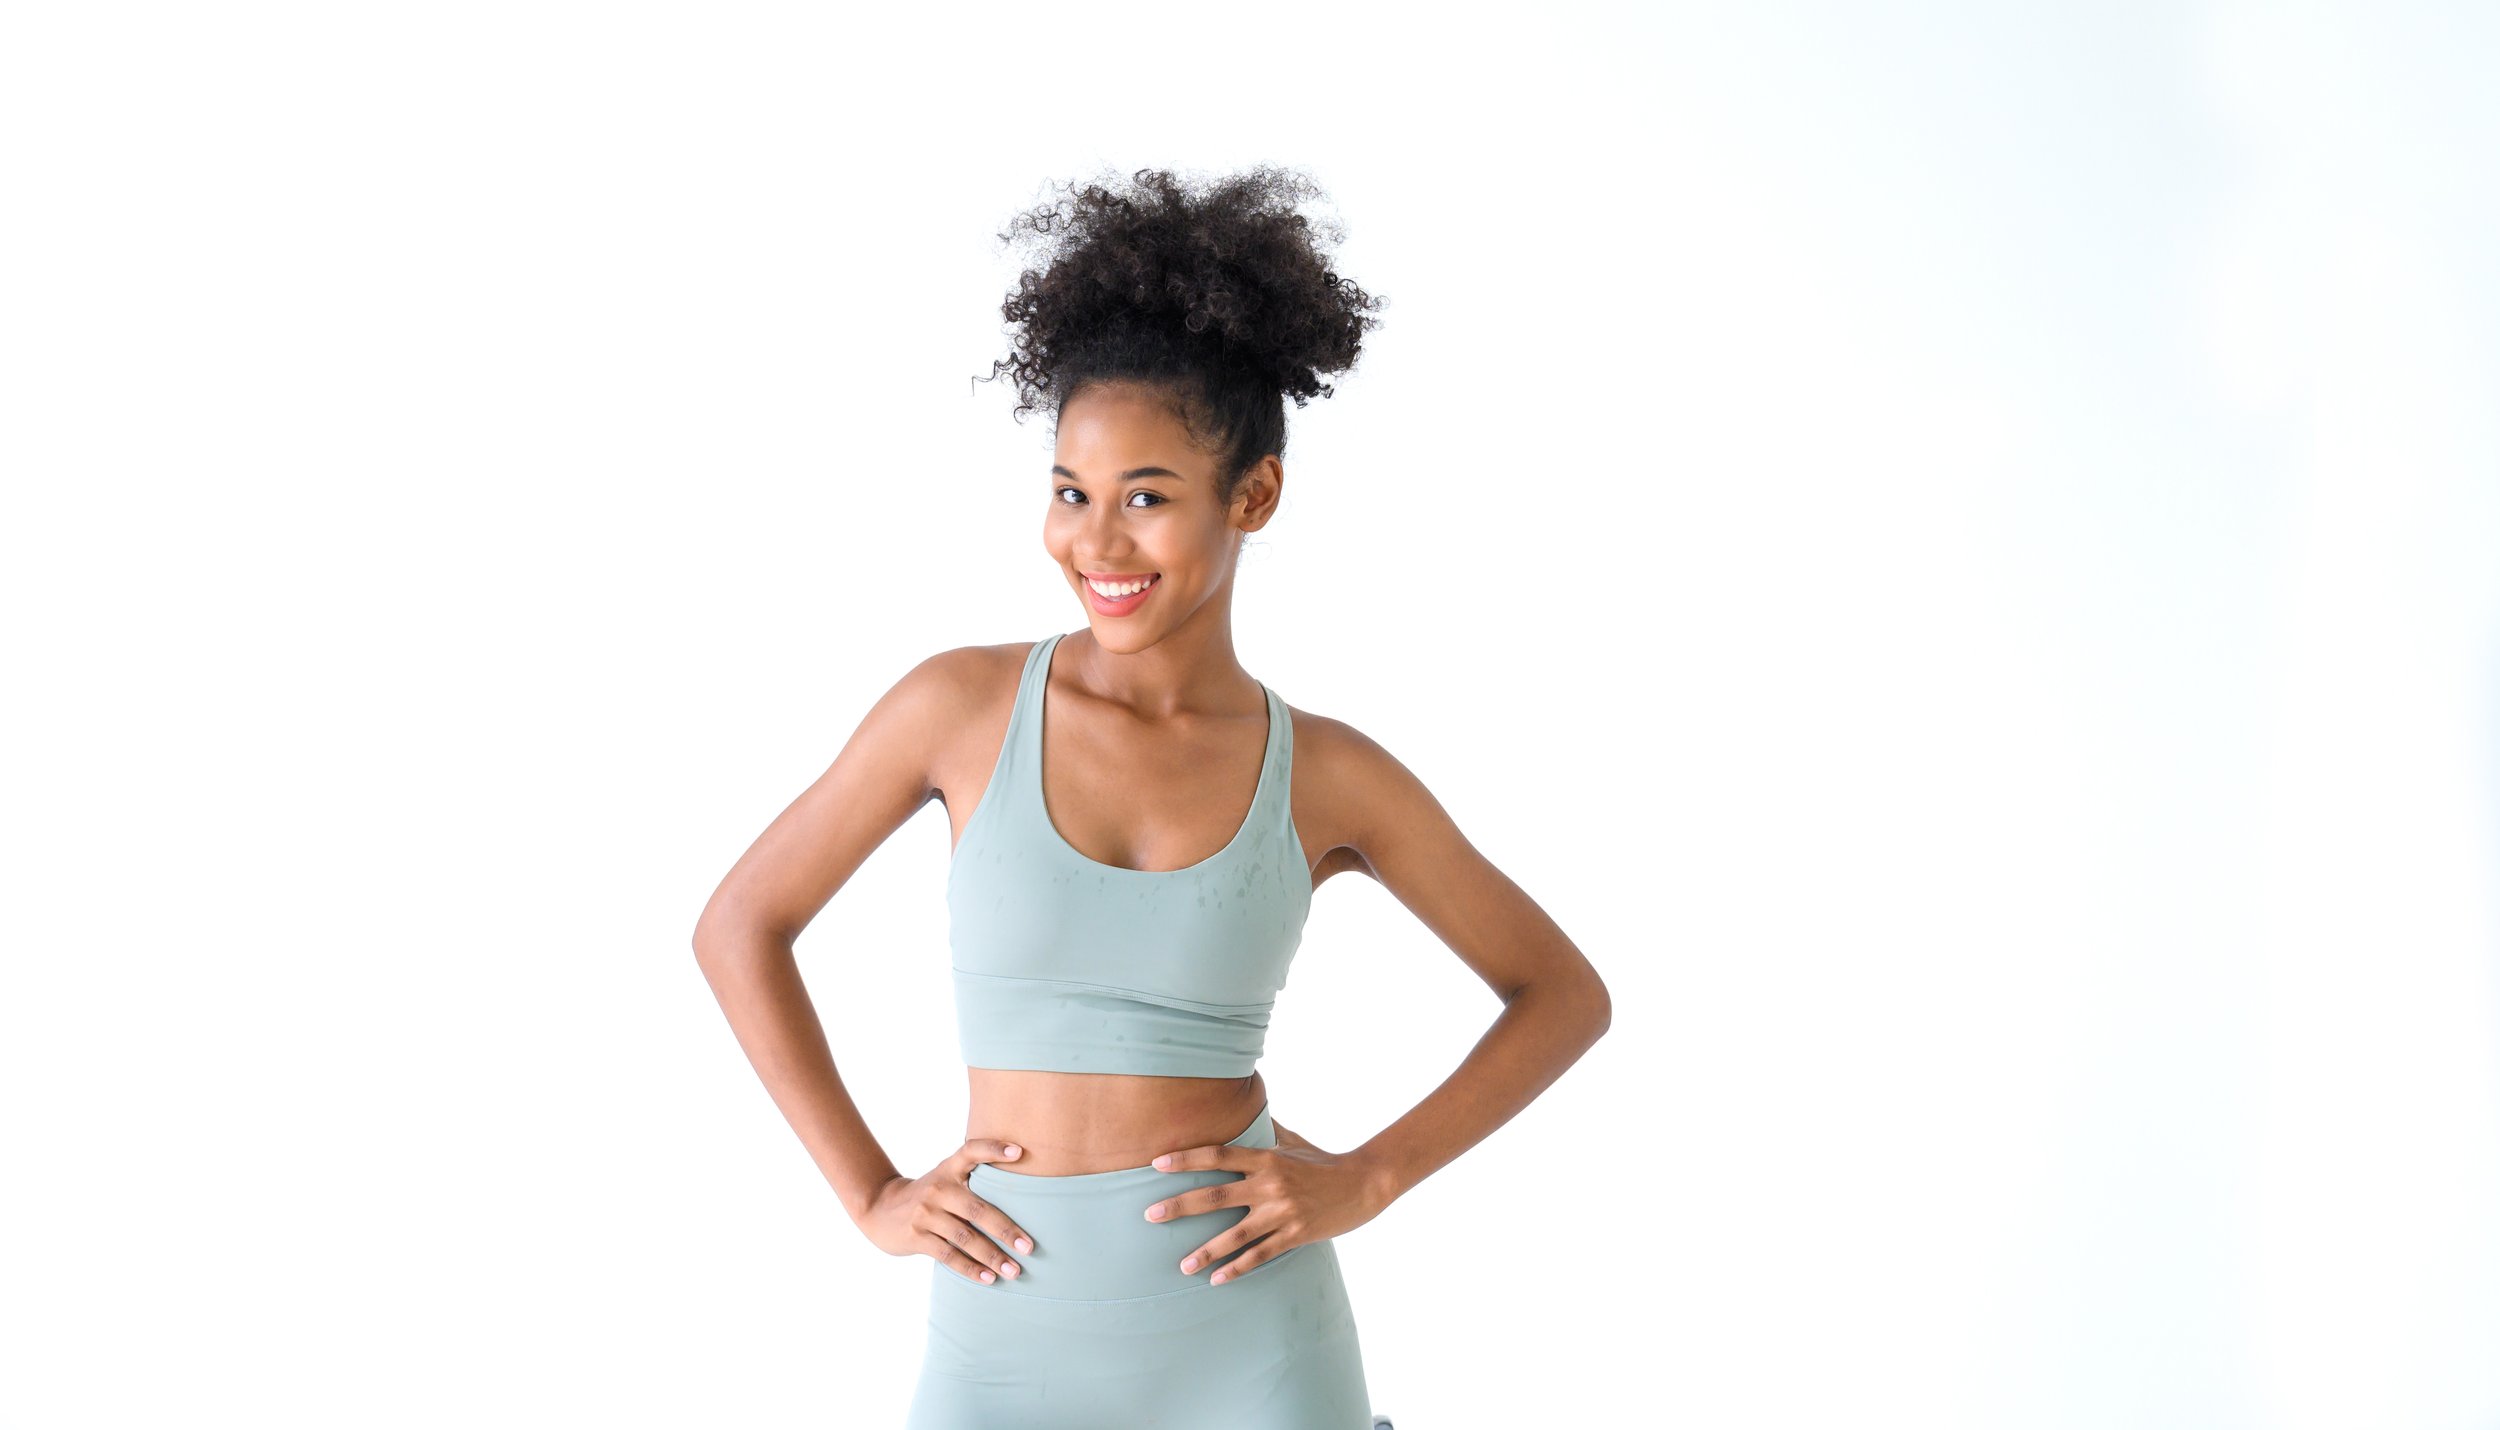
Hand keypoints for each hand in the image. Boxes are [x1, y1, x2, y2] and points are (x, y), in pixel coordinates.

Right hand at [858, 1137, 1038, 1286]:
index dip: (993, 1149)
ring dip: (992, 1256)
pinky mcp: (916, 1236)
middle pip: (977, 1209)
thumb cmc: (928, 1196)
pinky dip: (970, 1268)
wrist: (879, 1208)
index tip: (1019, 1152)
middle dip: (1006, 1230)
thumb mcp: (944, 1178)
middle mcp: (938, 1189)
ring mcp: (925, 1213)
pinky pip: (948, 1255)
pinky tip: (988, 1278)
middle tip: (1029, 1247)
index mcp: (948, 1169)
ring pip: (965, 1237)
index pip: (971, 1151)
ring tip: (1014, 1271)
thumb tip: (1024, 1201)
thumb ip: (973, 1181)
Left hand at [1142, 1116, 1386, 1284]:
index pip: (1219, 1156)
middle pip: (1215, 1196)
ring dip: (1206, 1251)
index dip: (1187, 1159)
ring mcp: (1282, 1213)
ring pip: (1235, 1235)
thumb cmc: (1324, 1161)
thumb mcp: (1294, 1141)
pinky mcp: (1295, 1235)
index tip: (1157, 1163)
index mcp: (1266, 1159)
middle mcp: (1270, 1185)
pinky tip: (1217, 1279)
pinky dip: (1237, 1268)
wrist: (1364, 1184)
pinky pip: (1260, 1255)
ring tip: (1182, 1265)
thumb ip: (1267, 1130)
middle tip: (1150, 1216)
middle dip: (1180, 1206)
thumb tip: (1247, 1105)